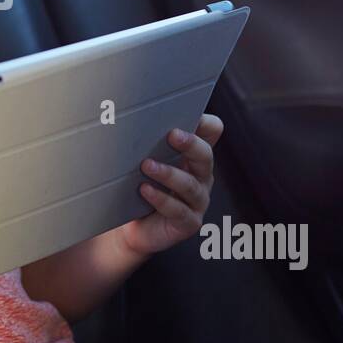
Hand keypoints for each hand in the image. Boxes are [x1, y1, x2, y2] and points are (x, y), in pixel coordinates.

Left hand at [119, 114, 223, 256]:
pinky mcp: (189, 222)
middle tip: (171, 135)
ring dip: (168, 173)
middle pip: (205, 156)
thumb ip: (147, 140)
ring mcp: (197, 201)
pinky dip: (161, 199)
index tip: (190, 114)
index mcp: (194, 155)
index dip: (205, 122)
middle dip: (190, 144)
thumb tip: (133, 114)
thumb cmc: (137, 187)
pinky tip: (145, 190)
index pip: (212, 131)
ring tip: (146, 165)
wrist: (130, 228)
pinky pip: (178, 210)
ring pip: (190, 184)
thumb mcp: (144, 160)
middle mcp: (201, 176)